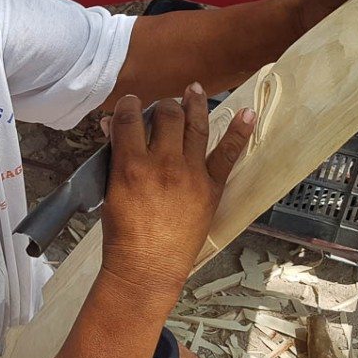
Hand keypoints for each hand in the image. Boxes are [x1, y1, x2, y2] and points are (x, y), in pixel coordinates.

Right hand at [100, 85, 254, 295]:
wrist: (147, 267)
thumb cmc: (122, 234)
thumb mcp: (110, 191)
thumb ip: (114, 157)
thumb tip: (112, 127)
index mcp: (130, 164)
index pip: (130, 118)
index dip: (129, 105)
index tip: (132, 104)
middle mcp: (162, 163)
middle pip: (167, 116)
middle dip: (164, 105)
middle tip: (163, 107)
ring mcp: (190, 174)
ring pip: (196, 125)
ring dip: (195, 103)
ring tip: (195, 90)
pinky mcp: (211, 187)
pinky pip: (227, 154)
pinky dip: (239, 132)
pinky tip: (247, 114)